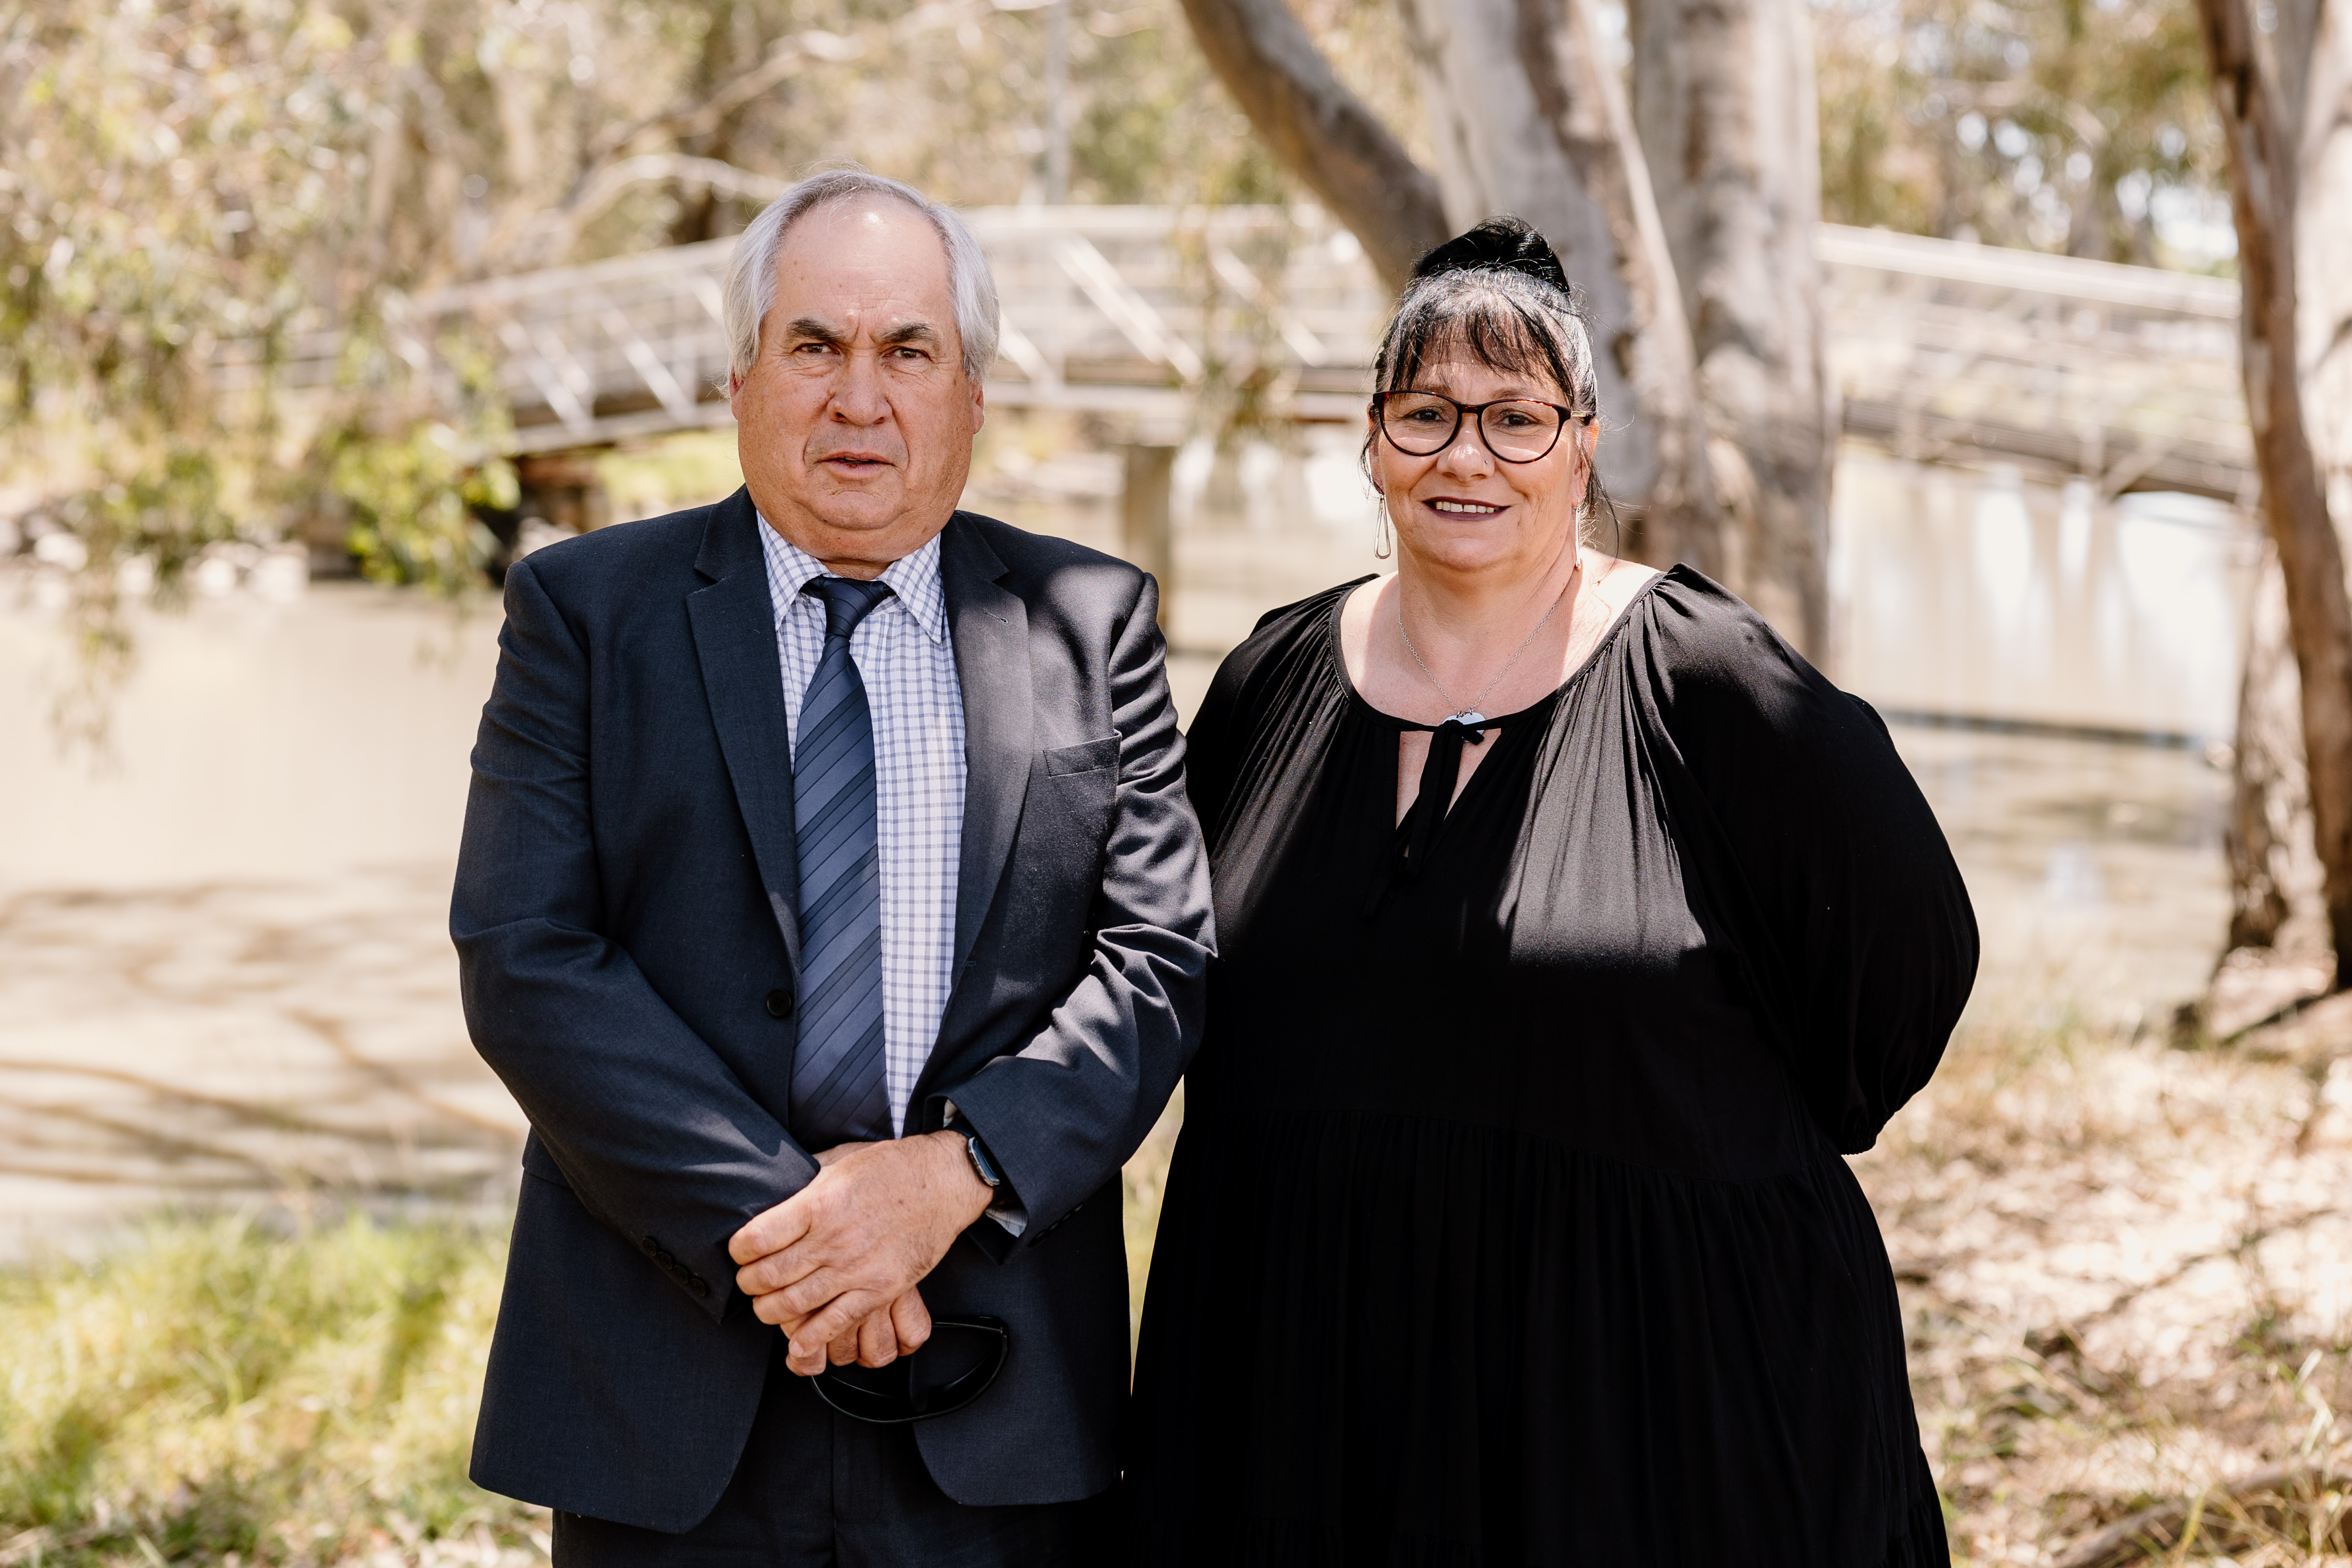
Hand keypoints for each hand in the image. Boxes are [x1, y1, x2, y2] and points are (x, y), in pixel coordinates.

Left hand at [730, 1131, 992, 1377]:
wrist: (943, 1182)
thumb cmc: (890, 1167)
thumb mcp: (839, 1159)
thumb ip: (803, 1178)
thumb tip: (771, 1187)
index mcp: (819, 1203)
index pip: (756, 1238)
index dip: (737, 1251)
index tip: (739, 1252)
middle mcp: (834, 1239)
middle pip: (770, 1276)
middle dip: (749, 1284)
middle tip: (749, 1282)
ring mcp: (858, 1267)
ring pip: (795, 1304)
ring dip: (770, 1311)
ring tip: (767, 1305)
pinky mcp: (881, 1289)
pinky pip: (835, 1323)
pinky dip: (809, 1337)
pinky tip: (795, 1340)